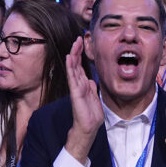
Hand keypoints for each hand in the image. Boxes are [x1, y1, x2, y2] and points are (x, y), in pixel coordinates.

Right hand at [65, 37, 102, 162]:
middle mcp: (78, 84)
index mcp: (83, 85)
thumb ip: (91, 88)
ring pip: (73, 68)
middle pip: (76, 64)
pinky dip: (71, 67)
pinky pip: (73, 78)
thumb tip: (90, 80)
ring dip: (74, 55)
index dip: (80, 55)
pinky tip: (71, 58)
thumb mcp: (94, 98)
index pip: (80, 66)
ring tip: (74, 44)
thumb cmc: (90, 115)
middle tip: (78, 38)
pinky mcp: (76, 93)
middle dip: (77, 51)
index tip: (81, 42)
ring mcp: (76, 88)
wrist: (88, 128)